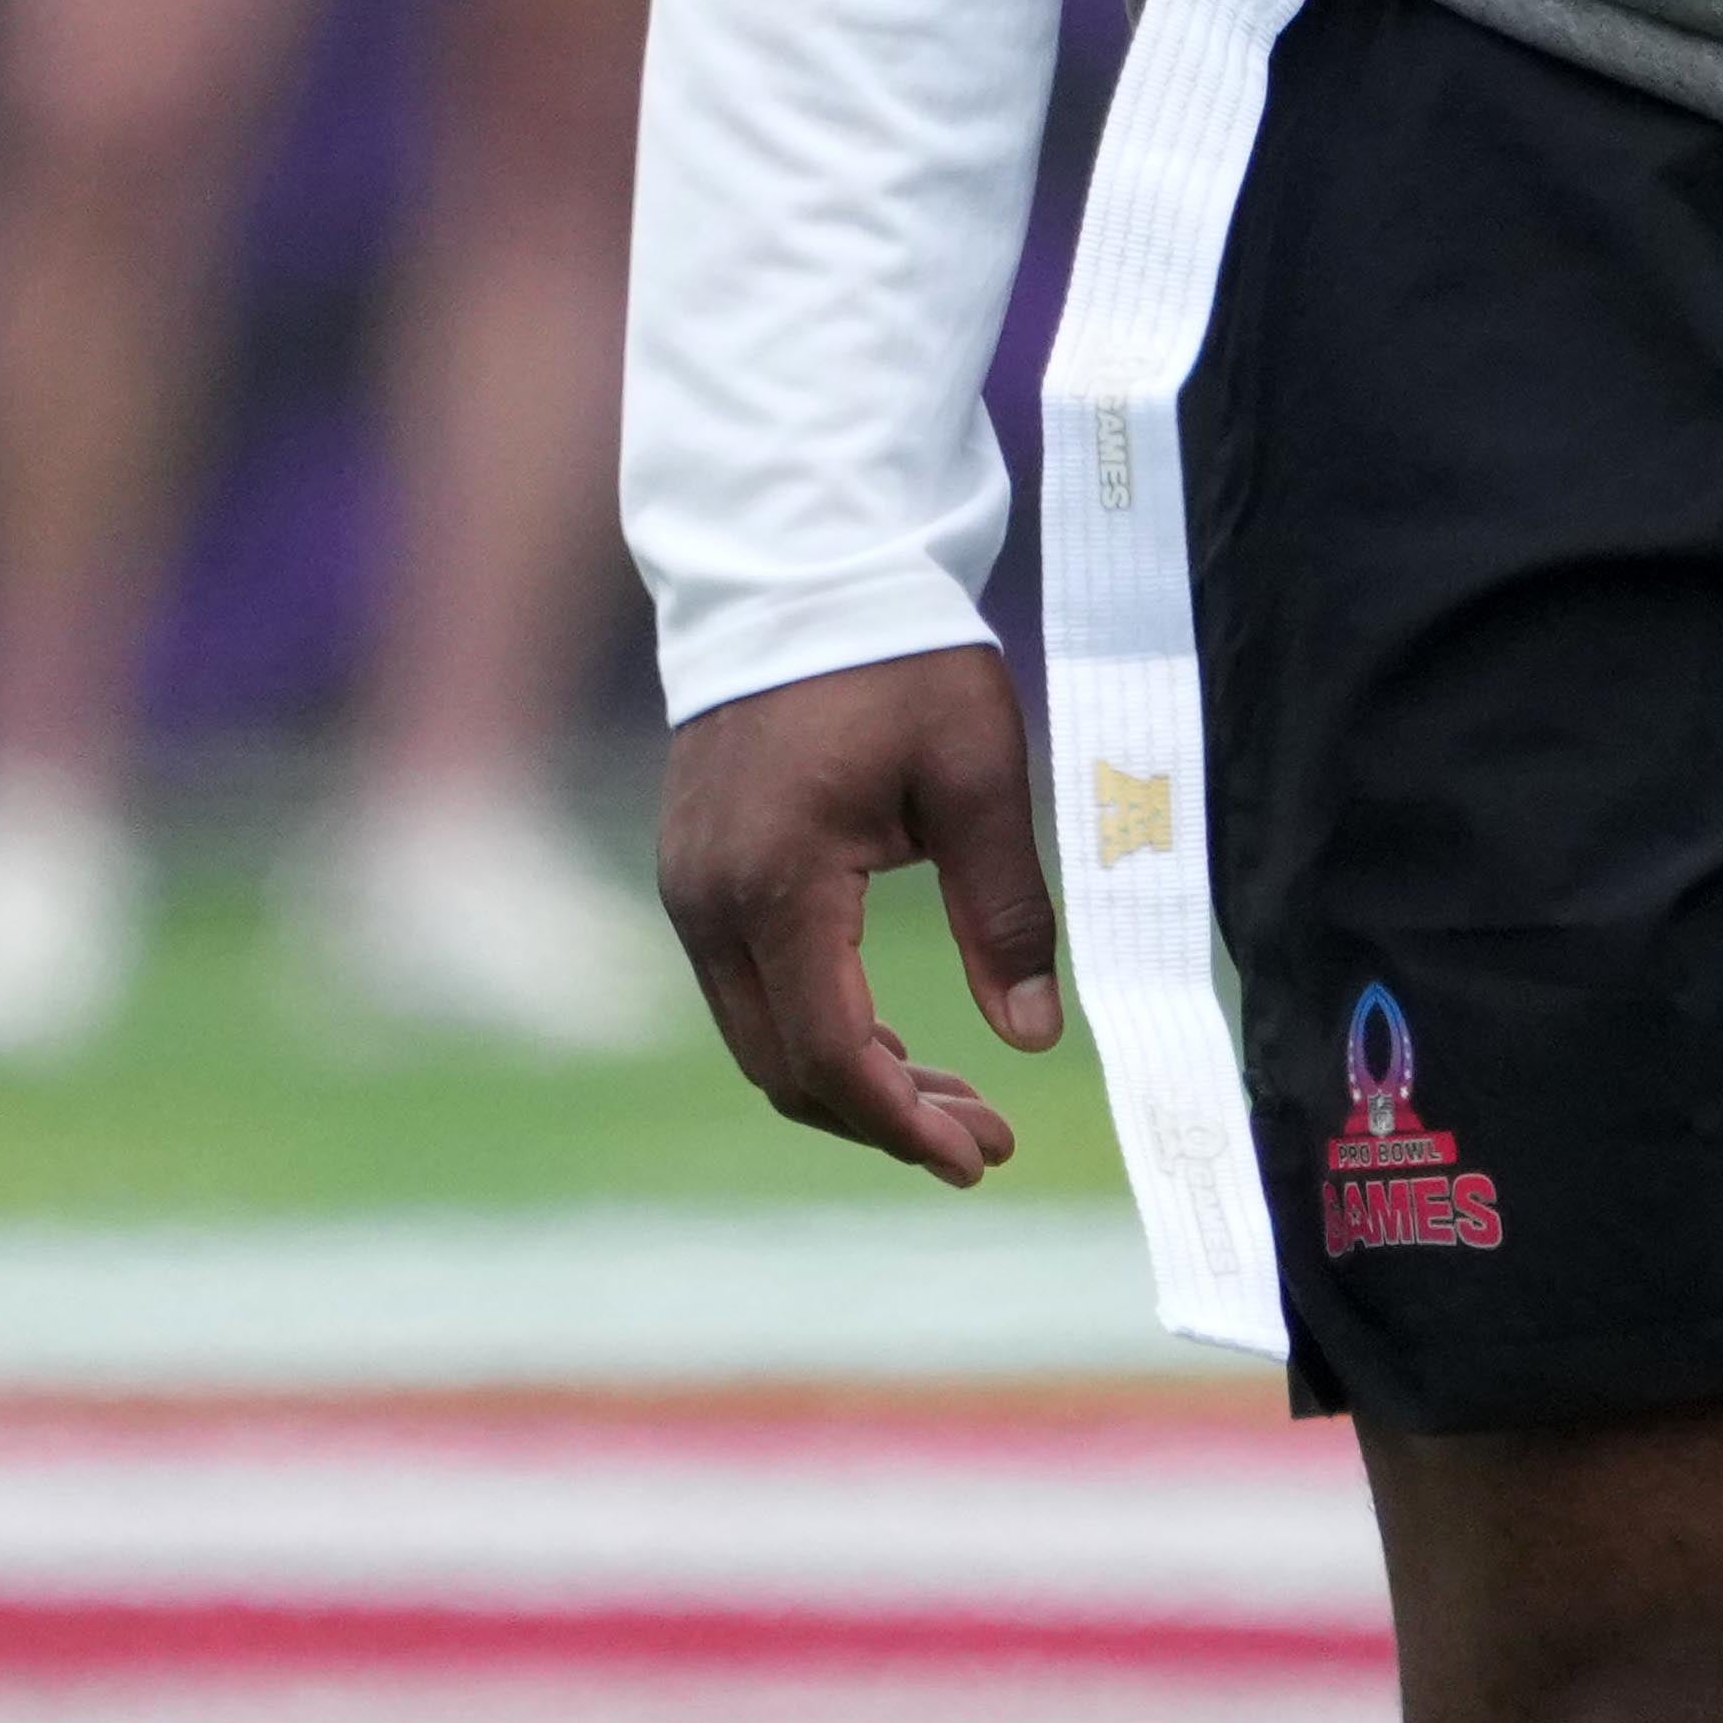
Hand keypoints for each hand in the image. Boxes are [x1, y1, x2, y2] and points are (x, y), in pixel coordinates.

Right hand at [650, 646, 1062, 1190]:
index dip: (905, 1123)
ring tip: (956, 1098)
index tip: (979, 1159)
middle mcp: (711, 902)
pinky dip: (817, 1026)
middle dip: (886, 1117)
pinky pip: (748, 986)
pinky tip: (892, 1034)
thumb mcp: (977, 776)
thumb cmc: (901, 657)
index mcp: (780, 883)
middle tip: (987, 1138)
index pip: (833, 1054)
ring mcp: (691, 887)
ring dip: (853, 1080)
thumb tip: (1032, 1038)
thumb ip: (1004, 913)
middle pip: (786, 1067)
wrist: (800, 562)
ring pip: (761, 1036)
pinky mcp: (695, 868)